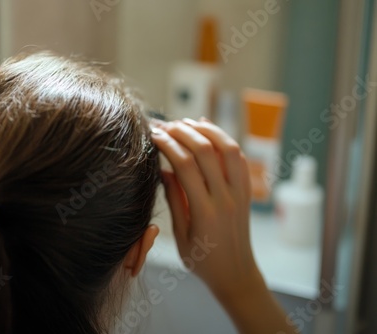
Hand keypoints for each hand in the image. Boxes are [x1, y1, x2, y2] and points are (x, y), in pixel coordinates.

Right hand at [151, 118, 259, 299]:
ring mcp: (240, 193)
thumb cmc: (203, 261)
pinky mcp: (247, 191)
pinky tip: (208, 130)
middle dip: (183, 132)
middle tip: (165, 125)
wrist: (236, 274)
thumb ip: (174, 200)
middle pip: (206, 151)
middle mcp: (226, 198)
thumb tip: (164, 169)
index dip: (168, 144)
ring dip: (206, 130)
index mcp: (205, 212)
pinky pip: (239, 159)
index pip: (185, 166)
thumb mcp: (180, 236)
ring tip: (186, 122)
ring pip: (228, 149)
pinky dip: (224, 140)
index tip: (153, 134)